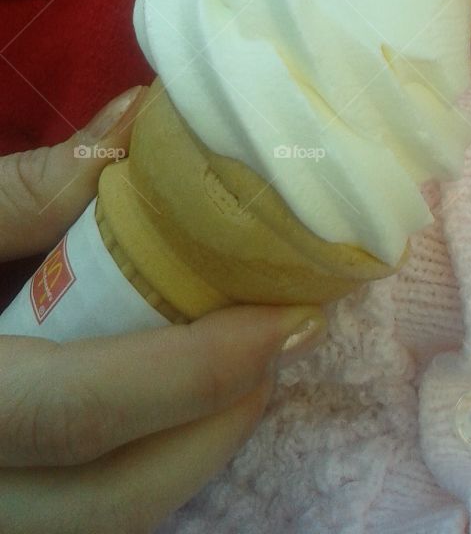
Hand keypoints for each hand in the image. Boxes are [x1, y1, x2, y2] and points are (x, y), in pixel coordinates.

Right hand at [0, 88, 325, 533]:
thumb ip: (18, 195)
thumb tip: (132, 130)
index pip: (83, 412)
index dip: (196, 372)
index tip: (288, 315)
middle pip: (113, 501)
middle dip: (216, 422)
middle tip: (279, 335)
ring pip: (104, 527)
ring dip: (189, 454)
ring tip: (240, 367)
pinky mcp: (1, 518)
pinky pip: (79, 525)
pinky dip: (141, 472)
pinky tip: (169, 408)